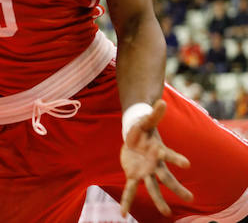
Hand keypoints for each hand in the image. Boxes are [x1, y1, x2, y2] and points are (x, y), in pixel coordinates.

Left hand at [119, 100, 192, 216]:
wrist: (134, 138)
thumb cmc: (142, 129)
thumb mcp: (146, 120)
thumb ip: (153, 113)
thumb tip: (160, 100)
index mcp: (159, 150)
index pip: (169, 155)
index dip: (177, 159)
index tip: (187, 165)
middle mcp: (154, 165)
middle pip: (166, 177)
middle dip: (176, 188)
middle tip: (190, 198)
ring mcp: (145, 172)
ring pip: (153, 188)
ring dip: (159, 201)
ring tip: (166, 213)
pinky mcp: (133, 176)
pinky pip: (130, 190)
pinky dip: (126, 202)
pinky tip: (122, 214)